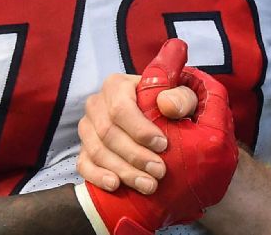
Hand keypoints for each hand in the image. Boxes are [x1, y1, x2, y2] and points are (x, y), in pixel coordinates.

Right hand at [76, 40, 236, 234]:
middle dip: (135, 155)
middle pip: (108, 132)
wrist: (163, 127)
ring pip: (97, 151)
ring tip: (149, 185)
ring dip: (124, 170)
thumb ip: (182, 96)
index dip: (140, 129)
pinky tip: (116, 185)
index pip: (120, 107)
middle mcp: (97, 104)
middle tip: (159, 172)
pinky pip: (84, 165)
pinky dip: (98, 177)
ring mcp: (88, 129)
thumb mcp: (186, 98)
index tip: (163, 145)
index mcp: (117, 85)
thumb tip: (167, 104)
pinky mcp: (84, 151)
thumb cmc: (175, 108)